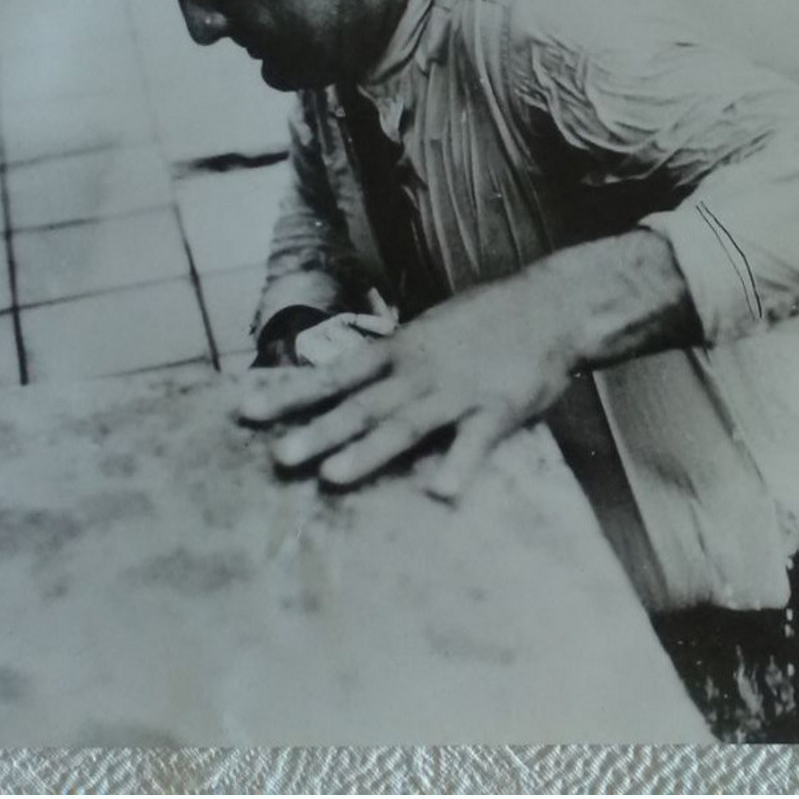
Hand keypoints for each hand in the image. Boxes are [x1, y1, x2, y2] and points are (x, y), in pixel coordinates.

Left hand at [236, 276, 577, 500]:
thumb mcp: (430, 330)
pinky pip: (475, 442)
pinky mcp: (498, 409)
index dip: (291, 394)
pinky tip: (439, 493)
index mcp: (401, 349)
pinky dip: (458, 465)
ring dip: (368, 450)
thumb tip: (344, 379)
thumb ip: (393, 358)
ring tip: (333, 476)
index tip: (246, 412)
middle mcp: (420, 371)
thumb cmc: (487, 320)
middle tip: (279, 457)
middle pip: (361, 404)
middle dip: (318, 431)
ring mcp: (458, 391)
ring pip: (406, 424)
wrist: (551, 305)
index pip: (335, 374)